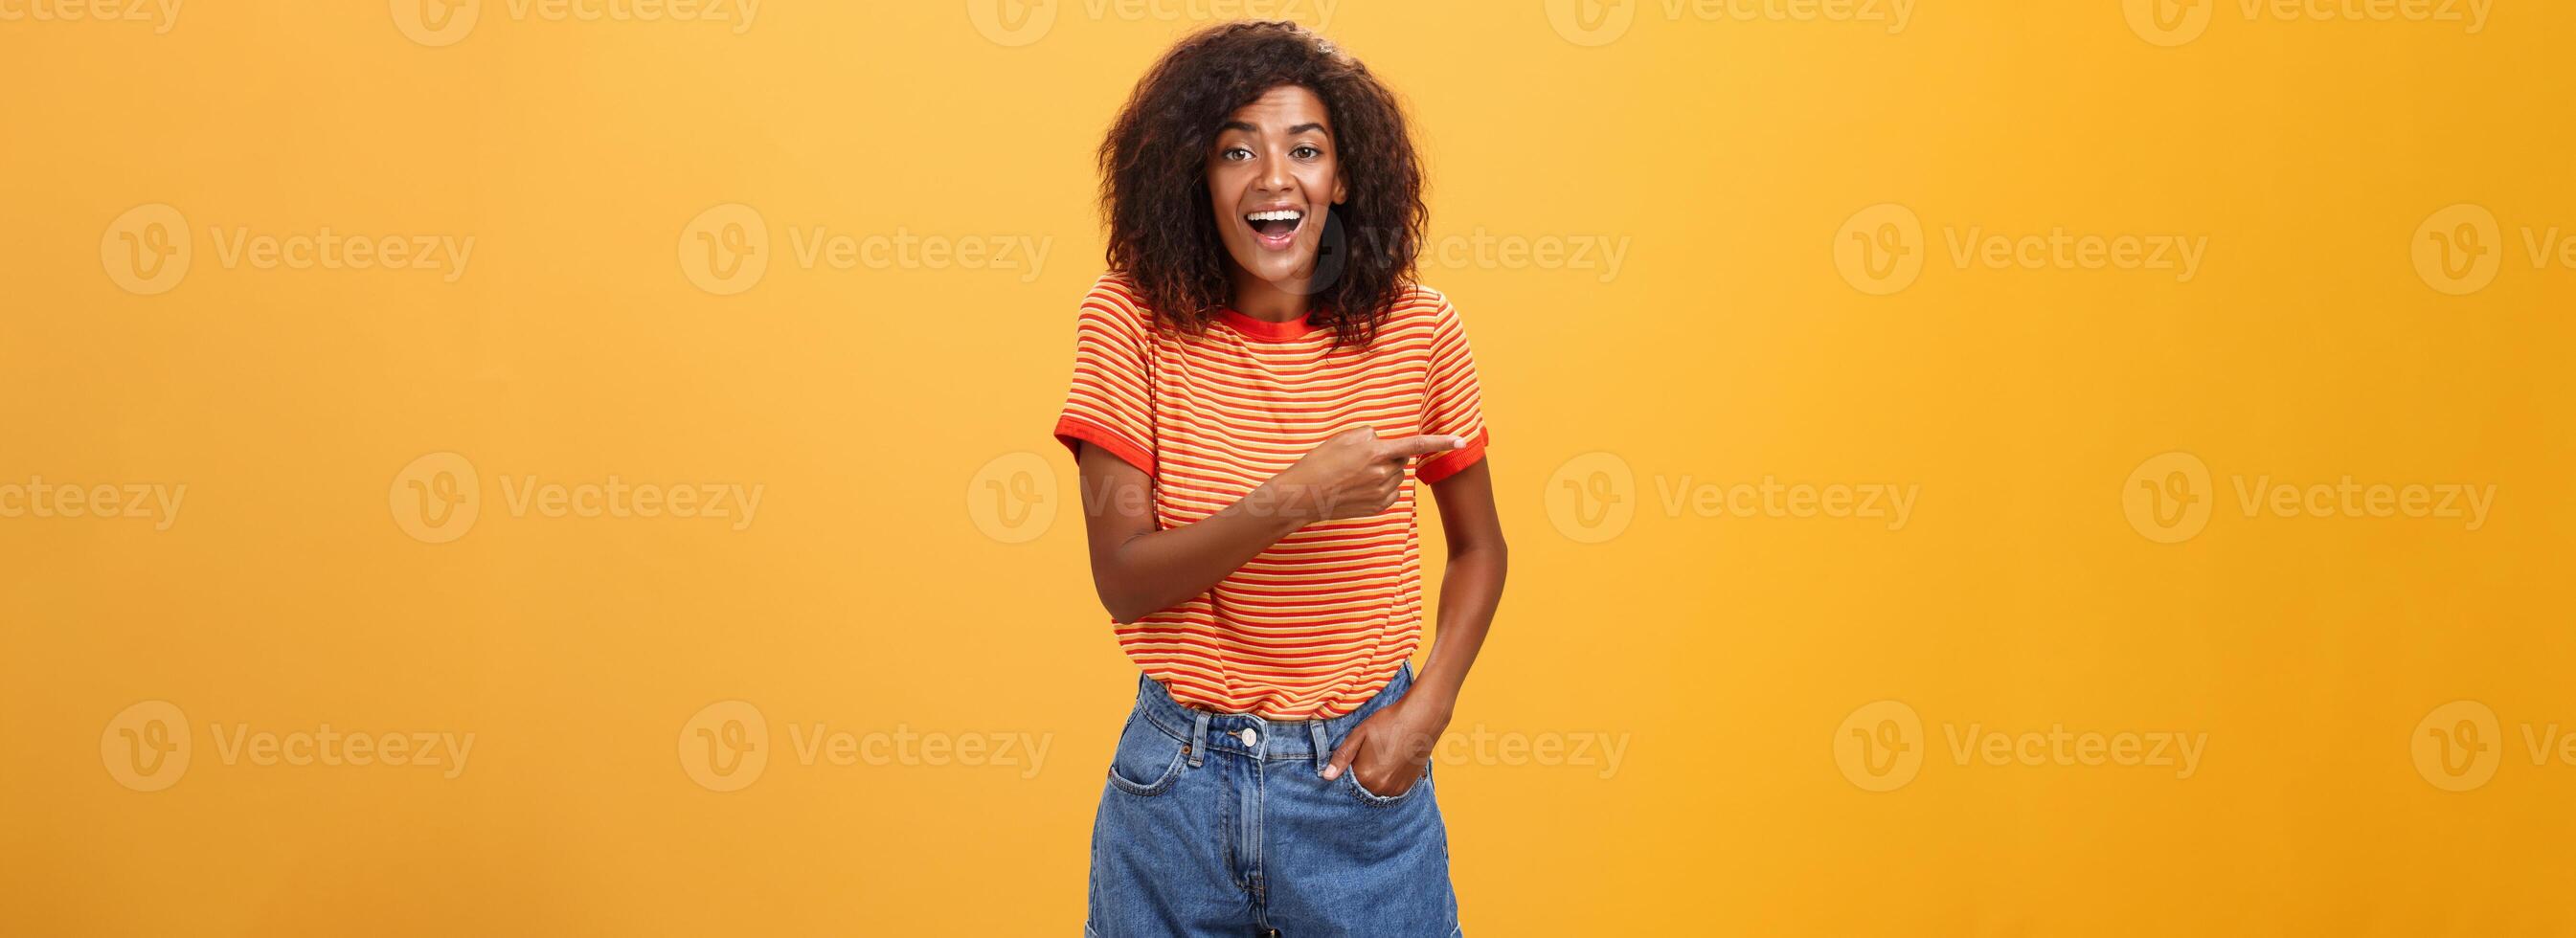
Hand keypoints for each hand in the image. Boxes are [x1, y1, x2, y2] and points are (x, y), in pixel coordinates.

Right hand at [1259, 426, 1463, 522]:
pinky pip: (1392, 491)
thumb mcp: (1344, 437)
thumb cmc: (1321, 461)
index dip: (1441, 442)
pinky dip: (1382, 487)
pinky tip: (1359, 488)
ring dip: (1384, 472)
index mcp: (1376, 451)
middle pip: (1401, 458)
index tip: (1462, 440)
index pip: (1416, 444)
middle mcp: (1383, 473)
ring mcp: (1382, 492)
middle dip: (1389, 455)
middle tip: (1360, 459)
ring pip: (1397, 476)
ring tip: (1355, 475)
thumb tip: (1386, 444)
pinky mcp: (1379, 506)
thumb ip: (1371, 435)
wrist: (1304, 494)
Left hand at [1321, 698, 1448, 797]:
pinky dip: (1387, 780)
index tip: (1355, 756)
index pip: (1347, 781)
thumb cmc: (1389, 723)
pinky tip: (1390, 763)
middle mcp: (1380, 788)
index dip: (1348, 768)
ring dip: (1374, 779)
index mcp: (1365, 776)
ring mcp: (1395, 789)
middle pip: (1361, 787)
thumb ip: (1342, 756)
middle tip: (1370, 754)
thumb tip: (1327, 776)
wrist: (1421, 719)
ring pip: (1376, 789)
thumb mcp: (1360, 734)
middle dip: (1361, 774)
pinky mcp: (1406, 787)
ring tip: (1382, 757)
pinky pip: (1389, 789)